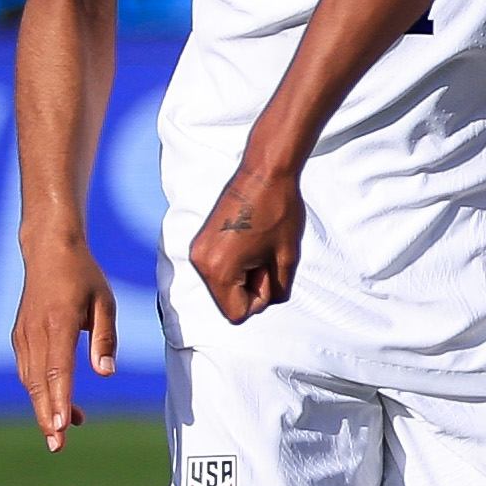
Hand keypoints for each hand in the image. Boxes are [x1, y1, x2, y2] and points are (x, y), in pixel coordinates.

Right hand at [12, 237, 117, 449]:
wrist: (49, 251)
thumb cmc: (84, 276)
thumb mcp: (105, 302)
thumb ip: (105, 338)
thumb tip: (105, 373)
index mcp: (57, 324)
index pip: (58, 370)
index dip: (59, 400)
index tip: (61, 426)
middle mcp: (34, 333)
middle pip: (38, 383)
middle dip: (46, 416)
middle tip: (58, 445)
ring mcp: (22, 335)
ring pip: (30, 380)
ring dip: (44, 406)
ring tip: (64, 429)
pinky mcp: (19, 336)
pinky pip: (27, 369)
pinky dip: (39, 390)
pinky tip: (56, 401)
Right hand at [188, 156, 304, 322]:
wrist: (265, 173)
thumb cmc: (278, 211)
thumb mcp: (287, 259)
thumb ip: (277, 290)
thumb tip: (265, 301)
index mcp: (218, 269)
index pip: (237, 313)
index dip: (260, 299)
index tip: (269, 269)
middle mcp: (200, 262)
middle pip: (228, 301)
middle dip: (252, 287)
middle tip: (265, 254)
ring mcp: (198, 250)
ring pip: (225, 286)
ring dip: (246, 274)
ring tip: (258, 246)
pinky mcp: (202, 241)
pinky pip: (220, 269)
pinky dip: (237, 263)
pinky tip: (251, 241)